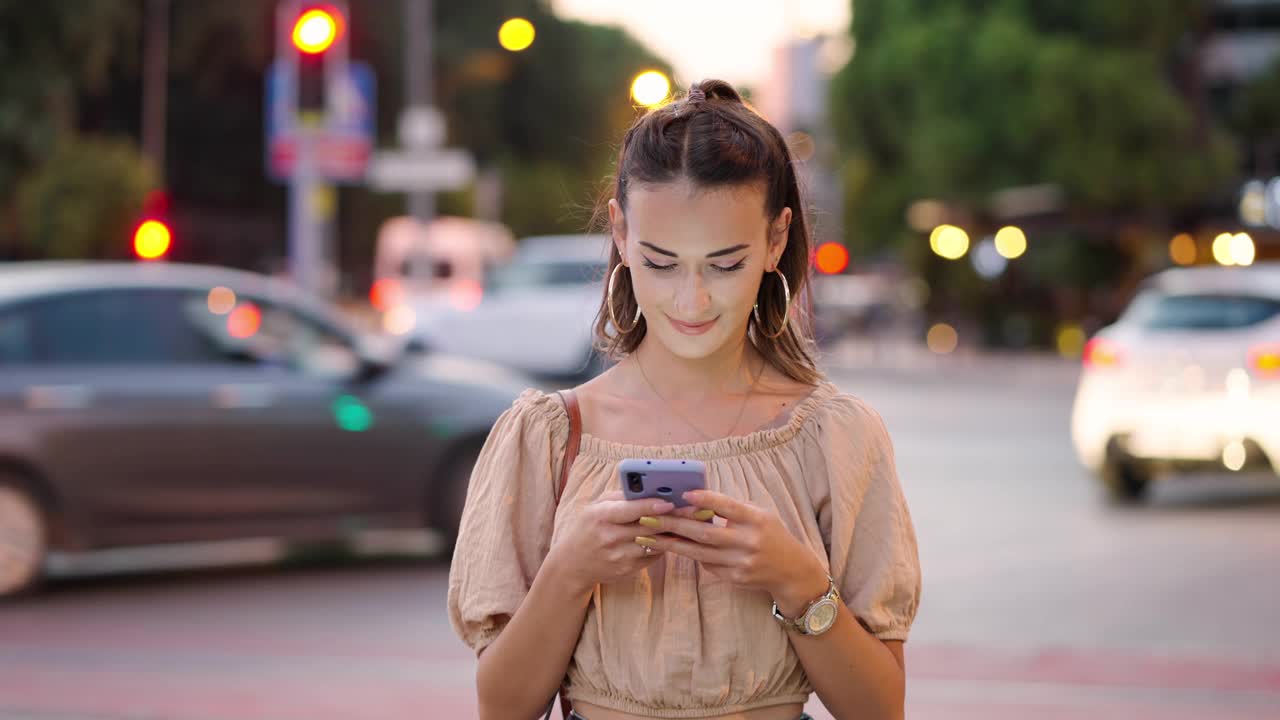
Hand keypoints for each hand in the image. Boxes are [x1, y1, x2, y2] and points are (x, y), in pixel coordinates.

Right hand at [546, 490, 674, 595]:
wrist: (572, 564)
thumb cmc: (587, 528)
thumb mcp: (595, 507)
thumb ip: (620, 497)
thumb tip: (648, 488)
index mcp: (600, 517)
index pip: (630, 510)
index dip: (651, 506)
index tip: (669, 502)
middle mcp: (610, 537)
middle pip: (647, 527)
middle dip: (670, 519)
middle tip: (690, 511)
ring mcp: (619, 556)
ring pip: (654, 544)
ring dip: (670, 534)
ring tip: (685, 524)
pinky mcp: (627, 570)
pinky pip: (652, 556)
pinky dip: (662, 546)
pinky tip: (668, 538)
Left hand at [638, 490, 828, 614]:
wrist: (791, 571)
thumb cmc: (772, 536)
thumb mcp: (760, 515)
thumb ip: (732, 509)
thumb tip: (696, 501)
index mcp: (757, 520)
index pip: (728, 507)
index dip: (706, 500)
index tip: (684, 494)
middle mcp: (749, 542)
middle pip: (706, 533)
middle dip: (674, 525)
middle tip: (650, 517)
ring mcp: (741, 563)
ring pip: (700, 552)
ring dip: (673, 543)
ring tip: (651, 535)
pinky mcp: (734, 578)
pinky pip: (707, 565)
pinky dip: (691, 555)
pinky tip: (674, 547)